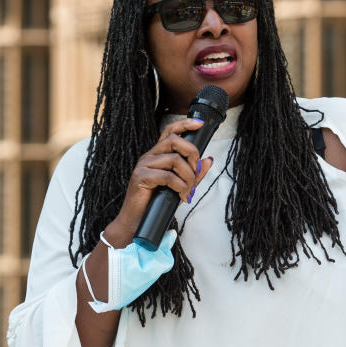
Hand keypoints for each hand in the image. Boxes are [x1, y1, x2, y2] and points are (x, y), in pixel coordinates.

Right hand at [107, 118, 214, 241]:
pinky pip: (168, 176)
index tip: (199, 124)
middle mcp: (149, 156)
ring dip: (188, 177)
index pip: (169, 132)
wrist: (137, 222)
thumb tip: (208, 160)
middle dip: (192, 153)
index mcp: (157, 155)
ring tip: (188, 191)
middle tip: (197, 171)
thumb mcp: (180, 186)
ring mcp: (143, 166)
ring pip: (174, 159)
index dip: (184, 124)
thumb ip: (194, 173)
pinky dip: (180, 187)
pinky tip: (181, 196)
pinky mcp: (141, 177)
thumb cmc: (156, 203)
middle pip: (174, 140)